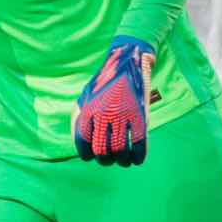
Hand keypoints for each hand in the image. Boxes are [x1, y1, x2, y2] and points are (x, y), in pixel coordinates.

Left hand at [74, 36, 155, 166]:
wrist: (128, 60)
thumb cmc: (106, 82)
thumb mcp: (86, 96)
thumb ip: (80, 118)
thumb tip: (82, 145)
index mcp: (88, 108)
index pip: (82, 141)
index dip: (85, 153)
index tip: (90, 157)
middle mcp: (104, 113)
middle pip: (101, 150)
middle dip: (104, 160)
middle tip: (108, 159)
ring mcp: (123, 114)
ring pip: (120, 151)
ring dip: (121, 161)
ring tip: (122, 160)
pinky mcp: (141, 115)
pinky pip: (139, 144)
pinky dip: (138, 156)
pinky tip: (137, 159)